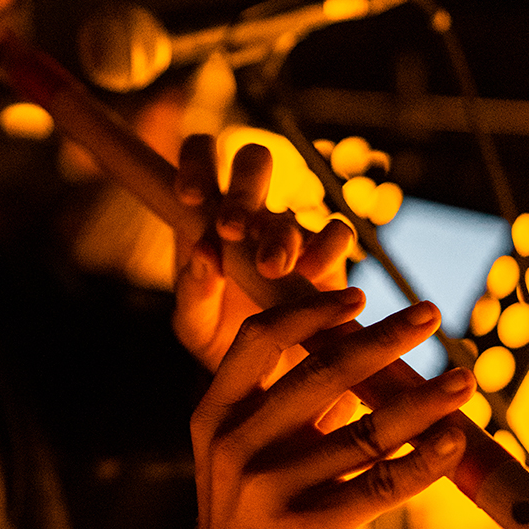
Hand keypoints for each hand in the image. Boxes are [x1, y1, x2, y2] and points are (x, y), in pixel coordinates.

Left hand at [172, 134, 352, 372]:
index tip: (192, 197)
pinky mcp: (328, 255)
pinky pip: (336, 233)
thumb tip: (204, 251)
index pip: (202, 155)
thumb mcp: (193, 322)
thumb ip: (192, 290)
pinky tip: (310, 272)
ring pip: (295, 197)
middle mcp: (251, 209)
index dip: (198, 162)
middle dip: (243, 188)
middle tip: (231, 230)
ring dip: (280, 233)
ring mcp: (291, 228)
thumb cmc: (216, 336)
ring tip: (270, 269)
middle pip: (253, 161)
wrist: (262, 374)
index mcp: (206, 213)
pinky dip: (327, 247)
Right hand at [187, 290, 475, 528]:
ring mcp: (269, 490)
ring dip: (424, 400)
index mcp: (215, 413)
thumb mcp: (245, 451)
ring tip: (464, 378)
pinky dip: (425, 459)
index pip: (259, 339)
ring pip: (364, 430)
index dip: (312, 311)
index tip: (359, 294)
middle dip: (383, 338)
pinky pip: (381, 485)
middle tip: (429, 314)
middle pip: (319, 373)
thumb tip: (355, 351)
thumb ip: (288, 402)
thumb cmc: (247, 513)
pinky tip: (453, 439)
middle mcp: (236, 445)